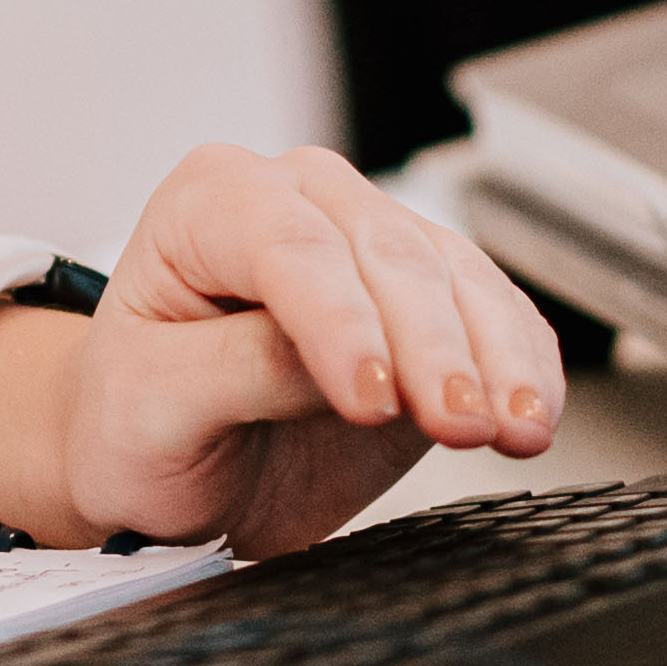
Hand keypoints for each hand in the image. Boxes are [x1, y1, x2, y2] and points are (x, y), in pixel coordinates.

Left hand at [0, 145, 566, 558]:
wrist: (163, 463)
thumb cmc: (133, 419)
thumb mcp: (148, 407)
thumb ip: (234, 372)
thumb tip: (325, 368)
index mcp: (209, 203)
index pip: (288, 246)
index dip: (338, 322)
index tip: (369, 400)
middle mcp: (299, 202)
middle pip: (387, 255)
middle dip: (432, 344)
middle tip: (457, 423)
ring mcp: (371, 247)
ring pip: (456, 278)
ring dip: (495, 358)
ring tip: (515, 429)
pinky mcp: (429, 307)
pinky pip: (495, 315)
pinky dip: (523, 367)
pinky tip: (533, 415)